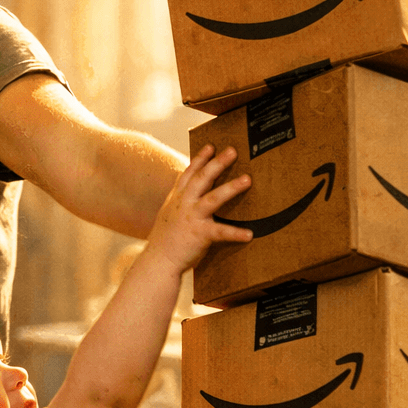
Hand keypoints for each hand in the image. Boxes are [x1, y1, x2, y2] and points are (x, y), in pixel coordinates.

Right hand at [145, 144, 251, 274]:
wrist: (158, 261)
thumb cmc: (166, 239)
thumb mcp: (169, 214)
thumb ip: (180, 202)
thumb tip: (192, 193)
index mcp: (177, 198)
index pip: (189, 173)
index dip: (200, 159)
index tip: (211, 146)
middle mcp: (184, 204)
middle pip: (201, 178)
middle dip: (217, 163)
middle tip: (232, 151)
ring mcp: (192, 218)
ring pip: (213, 198)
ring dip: (231, 188)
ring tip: (247, 179)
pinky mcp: (200, 235)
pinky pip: (221, 232)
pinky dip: (235, 233)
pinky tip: (249, 234)